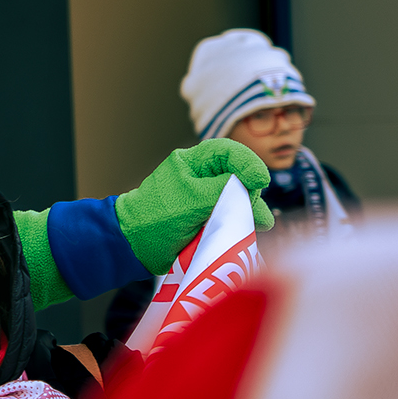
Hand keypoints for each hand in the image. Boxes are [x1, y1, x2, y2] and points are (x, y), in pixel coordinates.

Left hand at [115, 139, 273, 272]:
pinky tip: (254, 229)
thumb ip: (223, 189)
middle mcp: (203, 176)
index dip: (248, 163)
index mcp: (192, 162)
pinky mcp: (212, 217)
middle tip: (251, 207)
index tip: (260, 180)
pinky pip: (236, 214)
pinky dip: (245, 221)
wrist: (136, 246)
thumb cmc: (156, 217)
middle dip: (251, 190)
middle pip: (239, 175)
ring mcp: (209, 197)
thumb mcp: (192, 200)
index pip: (227, 151)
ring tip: (260, 223)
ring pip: (241, 197)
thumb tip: (252, 185)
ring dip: (252, 208)